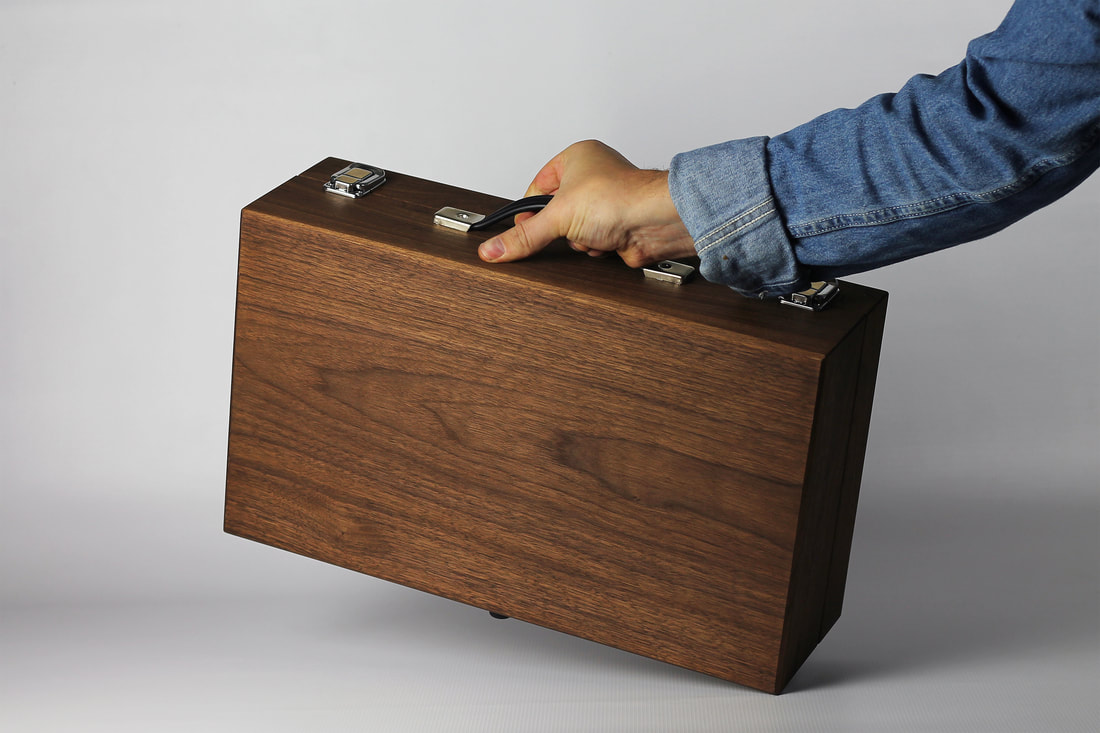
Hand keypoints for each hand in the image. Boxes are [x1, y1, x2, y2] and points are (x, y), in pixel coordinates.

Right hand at [477, 140, 695, 267]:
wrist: (657, 221)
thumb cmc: (620, 198)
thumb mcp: (558, 215)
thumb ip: (524, 235)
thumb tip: (493, 248)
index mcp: (576, 158)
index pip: (537, 186)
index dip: (530, 209)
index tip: (525, 225)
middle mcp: (593, 176)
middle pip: (555, 212)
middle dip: (561, 227)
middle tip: (567, 226)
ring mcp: (606, 202)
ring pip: (573, 231)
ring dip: (579, 239)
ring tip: (592, 232)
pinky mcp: (617, 226)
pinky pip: (591, 242)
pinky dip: (594, 247)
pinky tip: (605, 242)